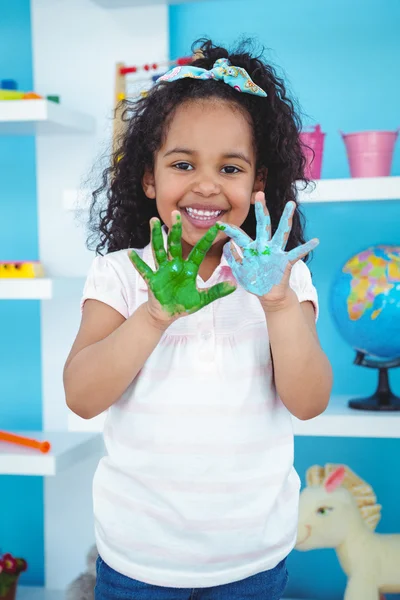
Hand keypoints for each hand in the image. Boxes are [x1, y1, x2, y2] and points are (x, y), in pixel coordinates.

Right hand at [129, 211, 235, 326]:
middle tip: (176, 213)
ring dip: (156, 237)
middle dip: (175, 229)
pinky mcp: (152, 280)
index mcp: (189, 268)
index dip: (207, 239)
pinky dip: (137, 262)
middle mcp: (175, 265)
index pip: (199, 250)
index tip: (217, 225)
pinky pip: (144, 269)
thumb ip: (216, 291)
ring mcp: (162, 271)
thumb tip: (234, 285)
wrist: (167, 314)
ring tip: (154, 222)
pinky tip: (131, 253)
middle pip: (175, 244)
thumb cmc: (183, 304)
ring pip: (159, 251)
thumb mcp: (202, 299)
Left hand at [218, 192, 318, 308]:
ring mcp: (275, 253)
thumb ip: (233, 259)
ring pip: (281, 233)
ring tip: (291, 205)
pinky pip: (296, 254)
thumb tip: (227, 245)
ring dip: (286, 219)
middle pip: (262, 225)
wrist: (269, 295)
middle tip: (259, 194)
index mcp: (252, 249)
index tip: (219, 223)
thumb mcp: (240, 272)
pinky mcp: (285, 262)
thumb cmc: (254, 282)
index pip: (240, 236)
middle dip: (261, 210)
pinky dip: (305, 248)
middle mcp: (264, 247)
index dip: (230, 230)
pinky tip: (315, 241)